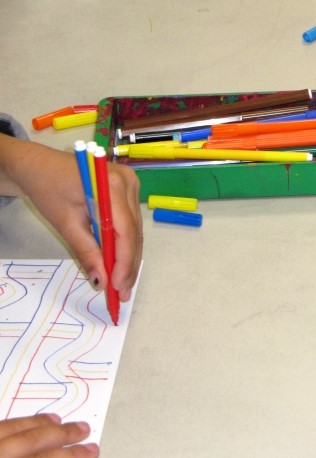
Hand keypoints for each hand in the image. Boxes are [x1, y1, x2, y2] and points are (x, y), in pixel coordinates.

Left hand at [0, 135, 142, 301]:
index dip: (124, 262)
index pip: (126, 232)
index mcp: (112, 187)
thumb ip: (86, 251)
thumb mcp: (64, 222)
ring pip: (135, 229)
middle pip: (134, 232)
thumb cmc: (48, 189)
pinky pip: (130, 221)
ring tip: (121, 283)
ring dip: (129, 256)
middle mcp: (128, 183)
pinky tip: (119, 261)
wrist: (39, 164)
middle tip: (122, 293)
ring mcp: (130, 184)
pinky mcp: (127, 188)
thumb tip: (101, 280)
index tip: (118, 288)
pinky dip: (124, 242)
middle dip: (128, 264)